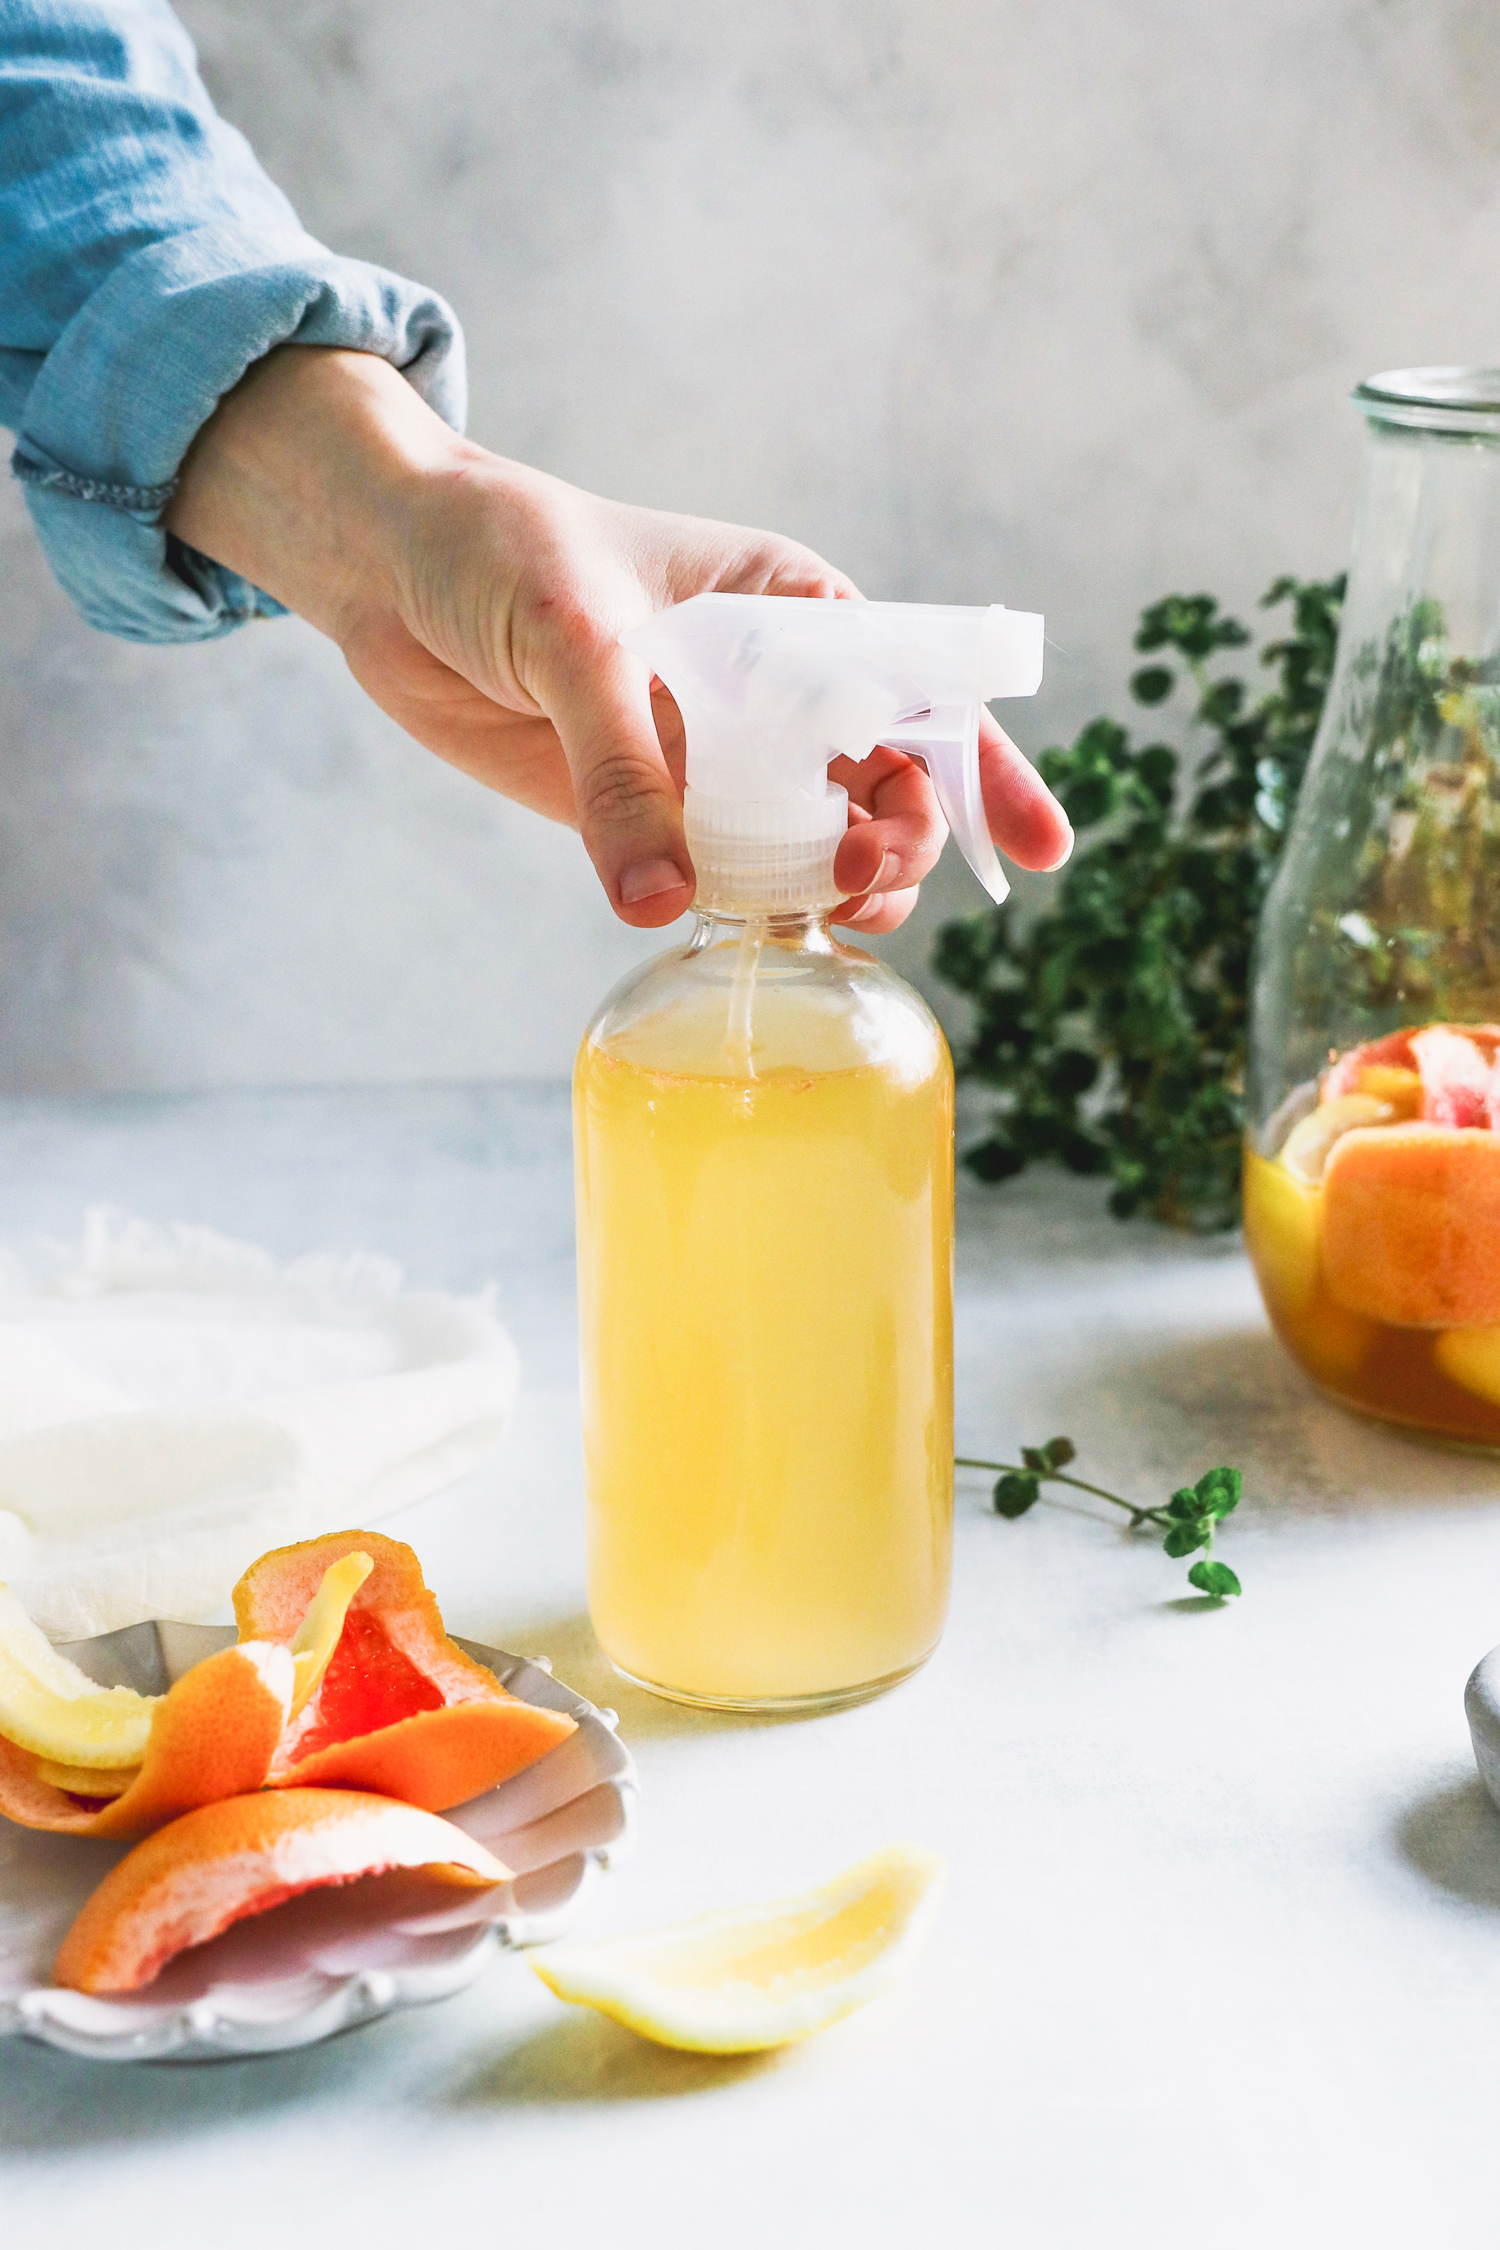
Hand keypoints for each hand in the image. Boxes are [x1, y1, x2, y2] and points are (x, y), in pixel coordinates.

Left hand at [168, 348, 1071, 929]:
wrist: (388, 565)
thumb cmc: (497, 550)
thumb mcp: (574, 640)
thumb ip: (621, 768)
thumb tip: (661, 902)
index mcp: (796, 609)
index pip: (922, 691)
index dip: (985, 771)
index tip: (1038, 849)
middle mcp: (774, 689)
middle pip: (883, 788)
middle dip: (898, 844)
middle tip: (860, 883)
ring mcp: (716, 755)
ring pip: (811, 844)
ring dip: (832, 890)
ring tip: (816, 918)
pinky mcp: (649, 808)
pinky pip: (722, 876)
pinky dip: (750, 912)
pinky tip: (756, 934)